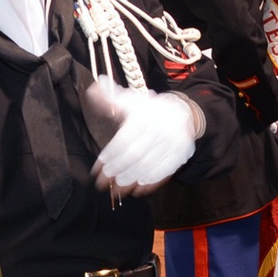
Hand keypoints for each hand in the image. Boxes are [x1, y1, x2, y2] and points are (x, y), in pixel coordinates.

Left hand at [89, 78, 200, 195]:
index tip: (98, 167)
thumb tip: (94, 88)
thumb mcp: (130, 102)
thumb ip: (111, 98)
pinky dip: (151, 181)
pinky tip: (138, 188)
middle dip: (117, 170)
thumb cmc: (149, 111)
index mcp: (146, 115)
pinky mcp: (182, 153)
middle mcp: (161, 127)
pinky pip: (165, 171)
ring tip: (118, 188)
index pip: (124, 140)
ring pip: (148, 165)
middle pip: (135, 155)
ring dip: (131, 179)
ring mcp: (174, 142)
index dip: (109, 156)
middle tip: (104, 181)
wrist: (182, 113)